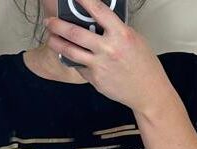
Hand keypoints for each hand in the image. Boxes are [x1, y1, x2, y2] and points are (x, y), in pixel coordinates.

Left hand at [44, 0, 173, 113]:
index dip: (83, 0)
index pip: (98, 10)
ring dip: (56, 43)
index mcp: (121, 34)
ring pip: (70, 51)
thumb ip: (115, 29)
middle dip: (57, 25)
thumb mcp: (134, 39)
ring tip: (50, 38)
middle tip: (49, 22)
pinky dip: (74, 60)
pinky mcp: (95, 80)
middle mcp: (108, 49)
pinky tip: (71, 56)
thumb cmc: (144, 65)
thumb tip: (98, 21)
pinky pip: (79, 66)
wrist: (148, 91)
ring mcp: (99, 66)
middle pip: (74, 33)